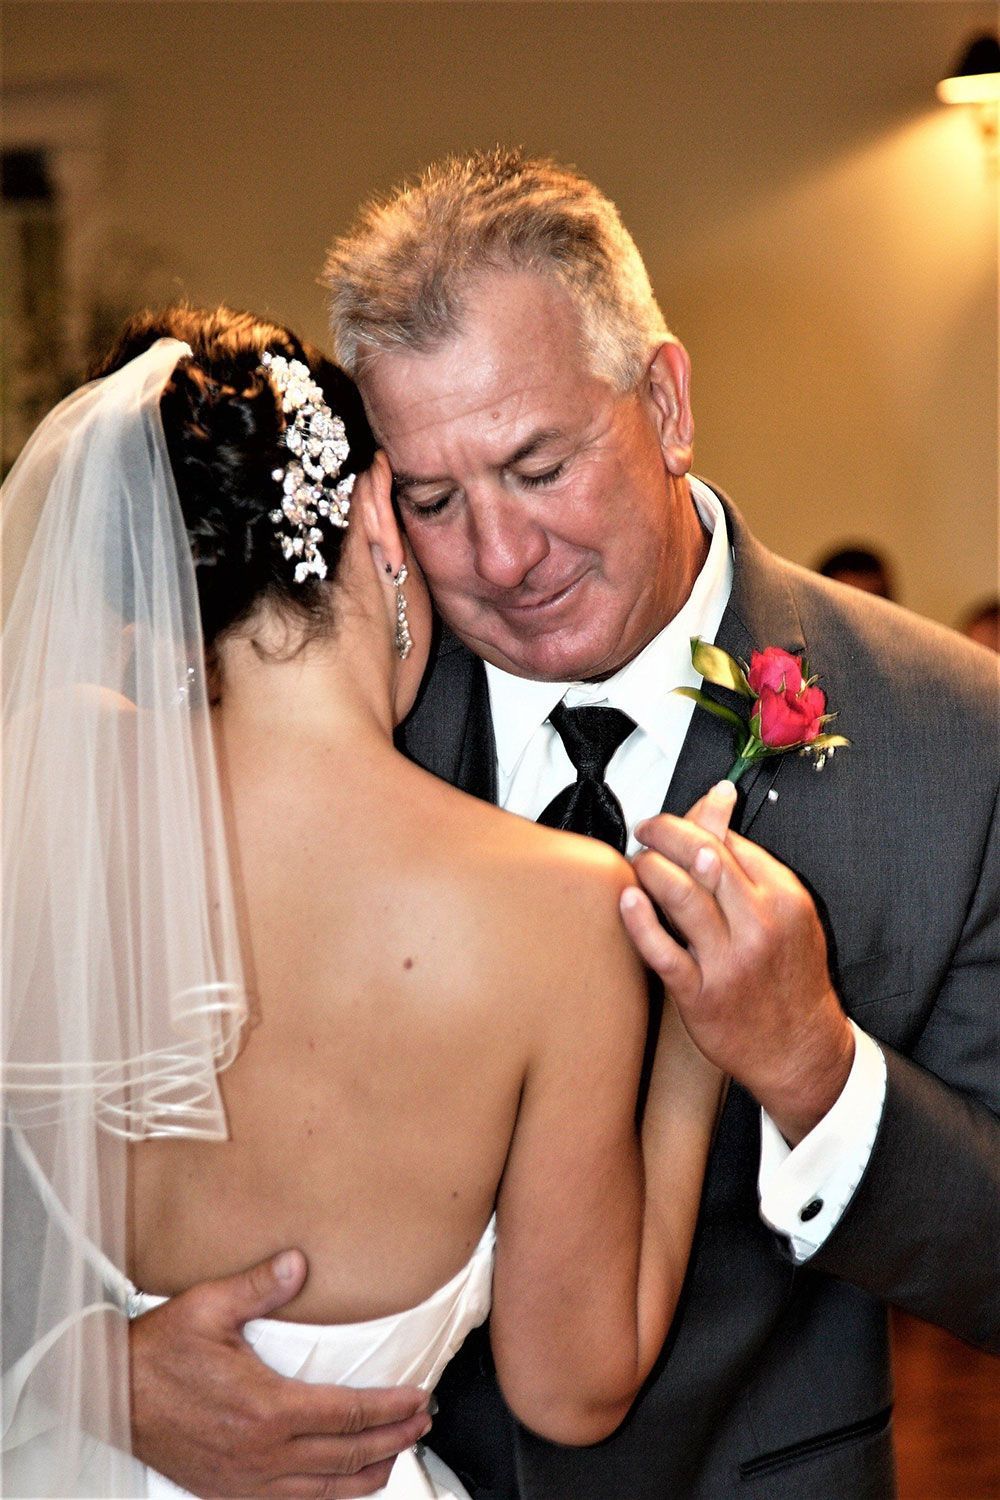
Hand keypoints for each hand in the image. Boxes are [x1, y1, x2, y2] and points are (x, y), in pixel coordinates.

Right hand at [130, 1250, 432, 1497]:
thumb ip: (260, 1286)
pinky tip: (338, 1484)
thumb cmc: (158, 1353)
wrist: (113, 1395)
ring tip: (394, 1457)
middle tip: (421, 1424)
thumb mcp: (209, 1306)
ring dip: (367, 1473)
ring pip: (325, 1491)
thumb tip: (298, 1264)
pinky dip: (327, 1496)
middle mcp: (264, 1453)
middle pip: (347, 1455)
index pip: (349, 1413)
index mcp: (267, 1408)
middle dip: (393, 1440)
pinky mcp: (231, 1491)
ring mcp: (248, 1479)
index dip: (391, 1408)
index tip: (418, 1398)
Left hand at [621, 788, 853, 1142]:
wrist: (801, 1049)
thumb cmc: (789, 974)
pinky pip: (664, 951)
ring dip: (649, 870)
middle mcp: (760, 925)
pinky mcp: (702, 994)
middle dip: (665, 834)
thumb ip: (749, 857)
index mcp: (784, 897)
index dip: (692, 824)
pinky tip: (626, 900)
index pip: (729, 842)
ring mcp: (730, 961)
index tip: (669, 824)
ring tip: (636, 864)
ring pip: (681, 897)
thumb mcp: (787, 909)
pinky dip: (640, 921)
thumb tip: (720, 793)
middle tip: (644, 830)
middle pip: (704, 859)